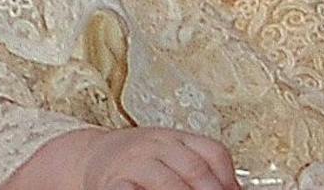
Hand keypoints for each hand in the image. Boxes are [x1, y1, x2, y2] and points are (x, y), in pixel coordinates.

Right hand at [7, 128, 234, 189]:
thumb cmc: (138, 159)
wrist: (90, 155)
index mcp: (178, 138)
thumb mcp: (171, 154)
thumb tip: (234, 189)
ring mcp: (135, 162)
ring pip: (166, 181)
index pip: (212, 152)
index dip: (227, 176)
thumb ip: (199, 167)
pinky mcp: (112, 181)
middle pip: (194, 168)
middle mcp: (158, 146)